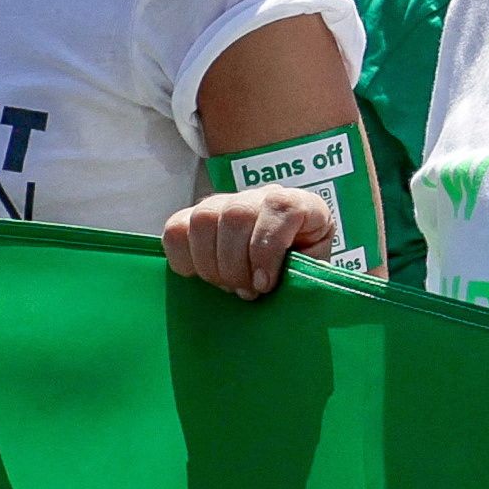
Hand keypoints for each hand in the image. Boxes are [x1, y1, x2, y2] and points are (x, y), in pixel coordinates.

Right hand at [158, 182, 340, 297]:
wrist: (285, 269)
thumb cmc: (301, 273)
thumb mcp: (313, 272)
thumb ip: (303, 273)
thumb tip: (279, 286)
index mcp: (299, 205)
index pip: (280, 207)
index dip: (267, 248)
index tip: (264, 285)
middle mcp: (260, 196)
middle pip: (236, 215)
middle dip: (236, 265)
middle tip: (246, 293)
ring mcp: (226, 203)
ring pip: (204, 219)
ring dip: (211, 265)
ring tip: (227, 287)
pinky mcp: (196, 217)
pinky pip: (176, 229)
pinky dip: (184, 259)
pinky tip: (202, 278)